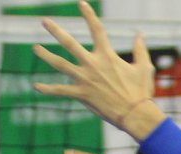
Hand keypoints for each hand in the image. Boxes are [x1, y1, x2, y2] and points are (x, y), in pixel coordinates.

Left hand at [33, 2, 163, 139]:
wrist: (136, 115)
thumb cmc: (142, 92)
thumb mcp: (144, 68)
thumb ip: (140, 50)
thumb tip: (140, 34)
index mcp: (108, 56)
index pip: (97, 30)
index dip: (88, 15)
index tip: (81, 3)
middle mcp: (93, 64)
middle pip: (70, 43)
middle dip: (56, 31)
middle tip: (44, 21)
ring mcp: (85, 79)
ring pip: (60, 64)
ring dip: (46, 55)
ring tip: (35, 48)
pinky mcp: (82, 94)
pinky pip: (61, 91)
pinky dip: (48, 89)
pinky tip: (36, 86)